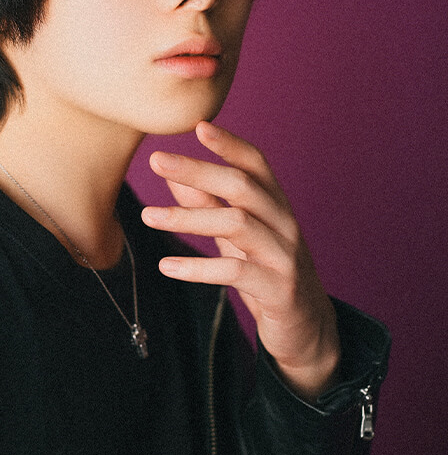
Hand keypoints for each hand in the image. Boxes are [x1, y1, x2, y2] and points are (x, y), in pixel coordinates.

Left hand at [141, 121, 339, 399]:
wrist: (306, 329)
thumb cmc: (267, 274)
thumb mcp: (236, 237)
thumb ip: (210, 205)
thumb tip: (174, 177)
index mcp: (276, 206)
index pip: (256, 164)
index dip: (229, 143)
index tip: (198, 125)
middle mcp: (285, 224)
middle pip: (242, 187)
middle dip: (197, 169)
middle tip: (156, 160)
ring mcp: (284, 256)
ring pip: (237, 224)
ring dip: (188, 217)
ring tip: (148, 216)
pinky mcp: (279, 289)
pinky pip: (236, 271)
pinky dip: (198, 267)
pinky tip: (167, 267)